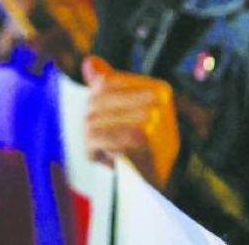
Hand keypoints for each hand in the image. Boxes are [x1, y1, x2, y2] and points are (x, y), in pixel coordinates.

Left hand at [82, 55, 180, 189]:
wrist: (153, 187)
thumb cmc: (140, 150)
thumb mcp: (128, 112)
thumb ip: (110, 85)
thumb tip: (89, 61)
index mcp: (159, 88)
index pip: (106, 83)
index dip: (97, 105)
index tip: (108, 122)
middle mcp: (158, 99)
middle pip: (97, 99)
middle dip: (93, 123)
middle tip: (104, 142)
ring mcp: (150, 116)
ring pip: (93, 119)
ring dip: (92, 139)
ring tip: (107, 151)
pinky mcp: (139, 137)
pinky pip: (97, 137)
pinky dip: (94, 150)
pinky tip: (106, 158)